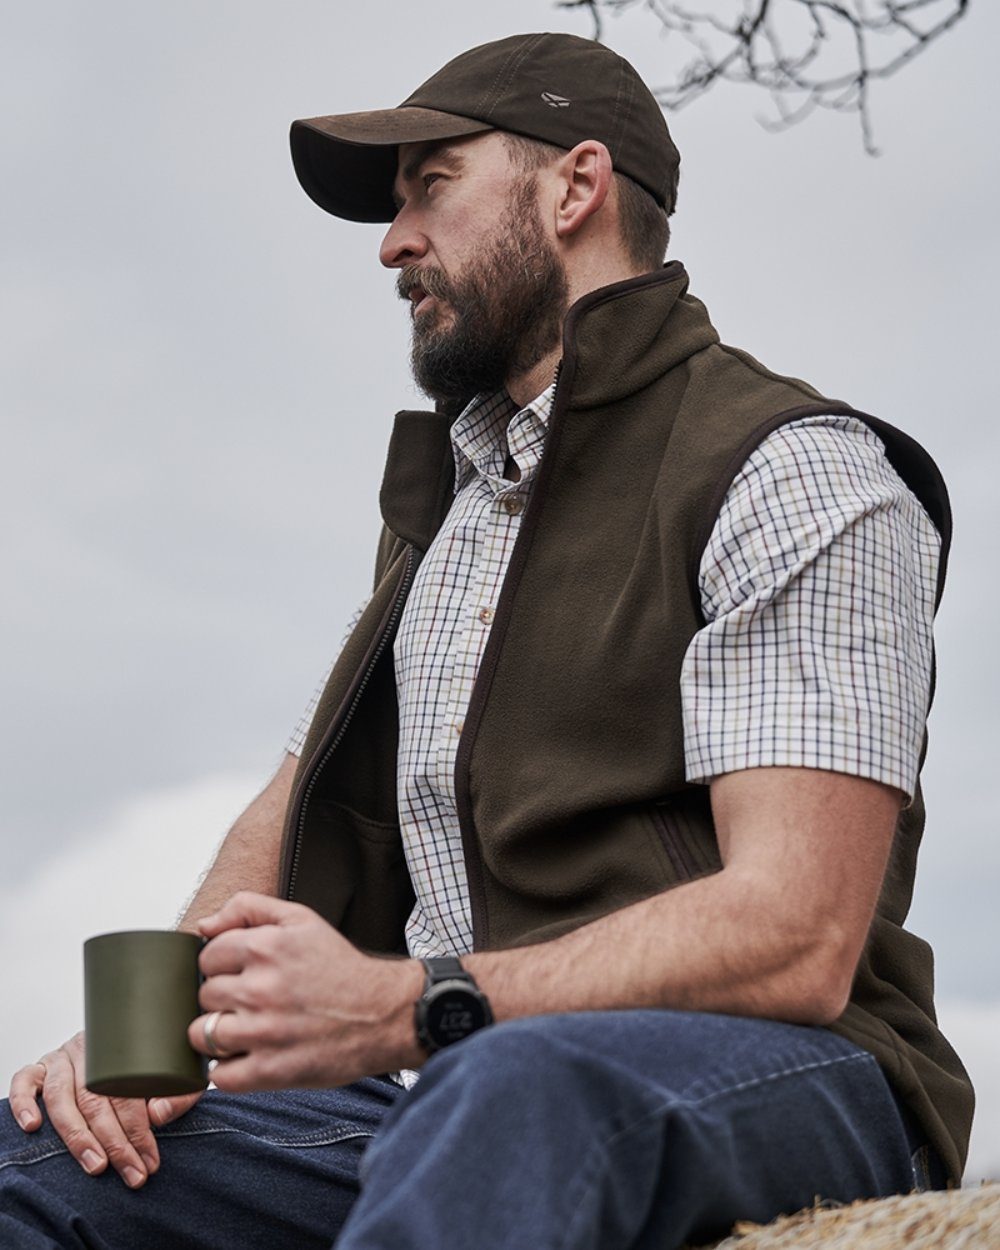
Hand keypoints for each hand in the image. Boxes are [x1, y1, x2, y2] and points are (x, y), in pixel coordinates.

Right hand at [7, 1031, 202, 1187]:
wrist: (125, 1043)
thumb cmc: (148, 1070)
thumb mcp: (175, 1076)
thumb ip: (177, 1095)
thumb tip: (159, 1116)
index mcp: (123, 1047)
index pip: (128, 1091)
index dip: (139, 1130)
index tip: (150, 1161)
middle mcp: (89, 1049)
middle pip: (96, 1099)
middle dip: (115, 1142)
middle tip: (130, 1172)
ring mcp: (61, 1058)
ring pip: (62, 1096)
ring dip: (78, 1136)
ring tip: (95, 1165)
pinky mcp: (38, 1067)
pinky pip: (24, 1079)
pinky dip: (24, 1102)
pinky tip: (33, 1126)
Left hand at [190, 892, 423, 1091]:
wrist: (383, 1014)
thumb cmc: (341, 969)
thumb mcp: (301, 920)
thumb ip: (249, 908)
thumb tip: (205, 924)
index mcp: (266, 947)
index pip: (207, 957)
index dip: (223, 965)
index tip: (243, 973)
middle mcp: (260, 989)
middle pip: (204, 995)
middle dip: (223, 997)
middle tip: (253, 1000)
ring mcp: (263, 1032)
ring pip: (202, 1034)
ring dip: (221, 1033)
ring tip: (248, 1029)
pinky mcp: (269, 1071)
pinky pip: (220, 1074)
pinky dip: (230, 1068)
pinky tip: (252, 1054)